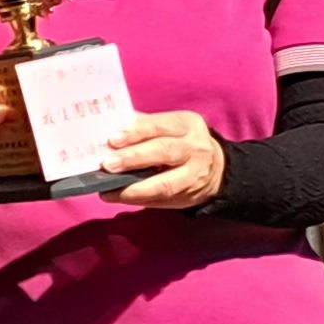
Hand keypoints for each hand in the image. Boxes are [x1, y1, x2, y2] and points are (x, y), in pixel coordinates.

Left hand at [104, 107, 224, 208]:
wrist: (215, 169)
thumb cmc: (179, 142)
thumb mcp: (169, 128)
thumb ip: (143, 126)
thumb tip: (107, 128)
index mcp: (187, 124)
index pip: (159, 126)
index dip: (136, 132)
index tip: (113, 139)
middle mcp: (196, 148)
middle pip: (164, 151)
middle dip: (134, 158)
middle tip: (108, 163)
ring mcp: (195, 174)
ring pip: (165, 182)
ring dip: (134, 186)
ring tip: (109, 186)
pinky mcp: (188, 195)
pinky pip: (160, 198)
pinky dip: (136, 198)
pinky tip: (116, 196)